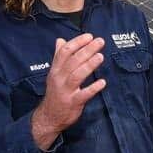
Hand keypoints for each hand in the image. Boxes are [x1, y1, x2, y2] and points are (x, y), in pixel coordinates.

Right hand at [32, 34, 105, 148]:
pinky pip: (83, 94)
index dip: (77, 42)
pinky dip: (93, 88)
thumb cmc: (55, 92)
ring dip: (89, 65)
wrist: (49, 116)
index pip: (64, 52)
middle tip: (100, 42)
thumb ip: (58, 57)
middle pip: (72, 61)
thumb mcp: (54, 73)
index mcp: (55, 70)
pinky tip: (103, 82)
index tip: (89, 36)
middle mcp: (59, 78)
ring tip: (100, 56)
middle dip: (87, 50)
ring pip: (77, 75)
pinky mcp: (73, 102)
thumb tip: (60, 40)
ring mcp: (65, 90)